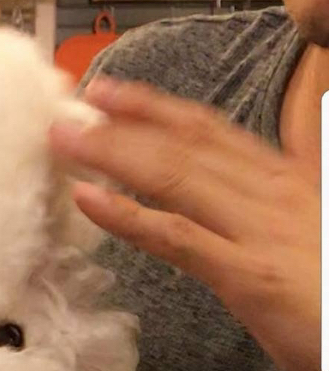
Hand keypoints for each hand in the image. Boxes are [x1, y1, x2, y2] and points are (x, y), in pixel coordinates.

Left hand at [50, 77, 326, 370]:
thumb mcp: (312, 227)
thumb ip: (277, 192)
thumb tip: (253, 167)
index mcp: (287, 180)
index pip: (212, 131)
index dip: (156, 109)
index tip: (112, 95)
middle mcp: (274, 192)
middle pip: (187, 142)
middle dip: (124, 121)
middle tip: (73, 107)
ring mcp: (262, 230)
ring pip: (176, 177)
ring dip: (114, 154)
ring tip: (66, 141)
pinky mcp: (251, 275)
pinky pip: (179, 238)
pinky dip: (130, 217)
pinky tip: (90, 201)